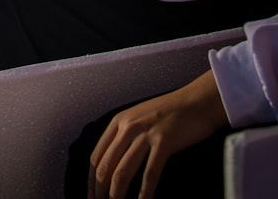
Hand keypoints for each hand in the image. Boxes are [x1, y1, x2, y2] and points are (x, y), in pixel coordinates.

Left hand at [89, 69, 228, 198]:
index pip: (96, 157)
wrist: (197, 101)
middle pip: (106, 167)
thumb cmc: (170, 113)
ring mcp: (145, 133)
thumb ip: (124, 137)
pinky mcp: (164, 142)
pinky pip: (149, 173)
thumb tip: (113, 165)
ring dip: (117, 196)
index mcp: (118, 121)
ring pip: (122, 172)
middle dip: (101, 192)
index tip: (92, 197)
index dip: (91, 182)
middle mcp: (128, 126)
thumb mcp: (139, 119)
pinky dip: (144, 193)